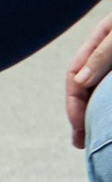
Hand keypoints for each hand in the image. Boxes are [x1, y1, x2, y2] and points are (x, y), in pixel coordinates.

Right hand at [65, 10, 111, 146]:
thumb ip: (104, 55)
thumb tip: (79, 81)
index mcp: (101, 39)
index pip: (75, 75)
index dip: (73, 104)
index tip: (79, 129)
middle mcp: (109, 51)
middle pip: (86, 85)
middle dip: (80, 114)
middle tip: (80, 142)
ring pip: (102, 89)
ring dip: (95, 112)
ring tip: (92, 136)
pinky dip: (109, 106)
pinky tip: (110, 118)